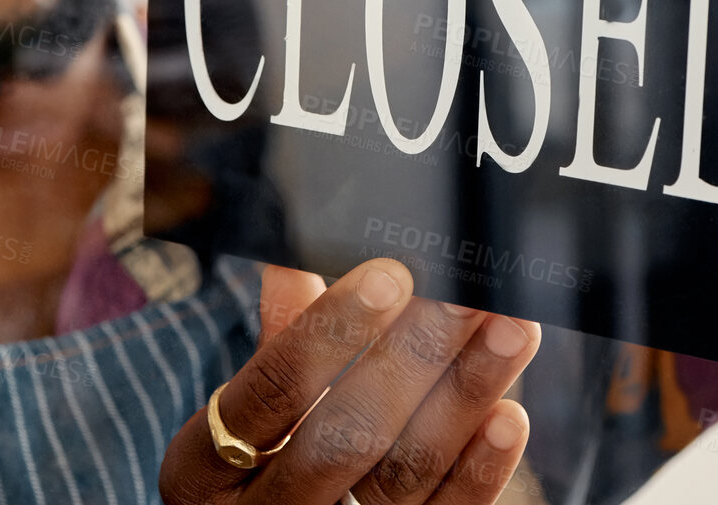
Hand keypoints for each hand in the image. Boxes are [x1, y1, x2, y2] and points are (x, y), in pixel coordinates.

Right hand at [159, 258, 541, 504]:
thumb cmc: (258, 450)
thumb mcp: (246, 404)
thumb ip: (282, 329)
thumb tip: (297, 241)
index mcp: (206, 464)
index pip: (271, 391)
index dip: (330, 333)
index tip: (390, 274)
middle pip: (344, 436)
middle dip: (412, 359)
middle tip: (468, 294)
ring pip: (402, 476)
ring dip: (464, 398)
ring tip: (511, 329)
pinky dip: (478, 471)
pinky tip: (509, 415)